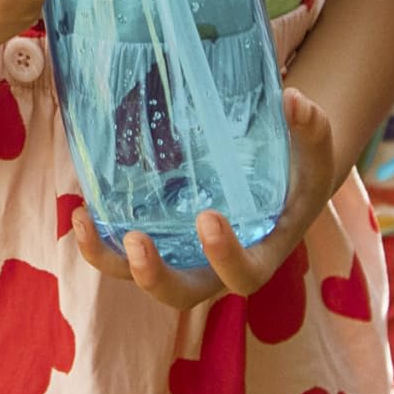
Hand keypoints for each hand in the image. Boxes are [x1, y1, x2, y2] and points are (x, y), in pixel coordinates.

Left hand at [68, 88, 343, 311]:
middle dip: (155, 276)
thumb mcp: (313, 152)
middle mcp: (214, 270)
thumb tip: (294, 99)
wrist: (279, 182)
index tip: (209, 219)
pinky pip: (122, 253)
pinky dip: (99, 239)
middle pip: (180, 295)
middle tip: (138, 243)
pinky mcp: (158, 241)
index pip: (244, 275)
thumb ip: (311, 129)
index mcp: (260, 256)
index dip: (225, 257)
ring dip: (110, 259)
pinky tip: (80, 211)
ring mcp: (182, 259)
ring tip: (84, 224)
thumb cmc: (298, 172)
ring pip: (139, 278)